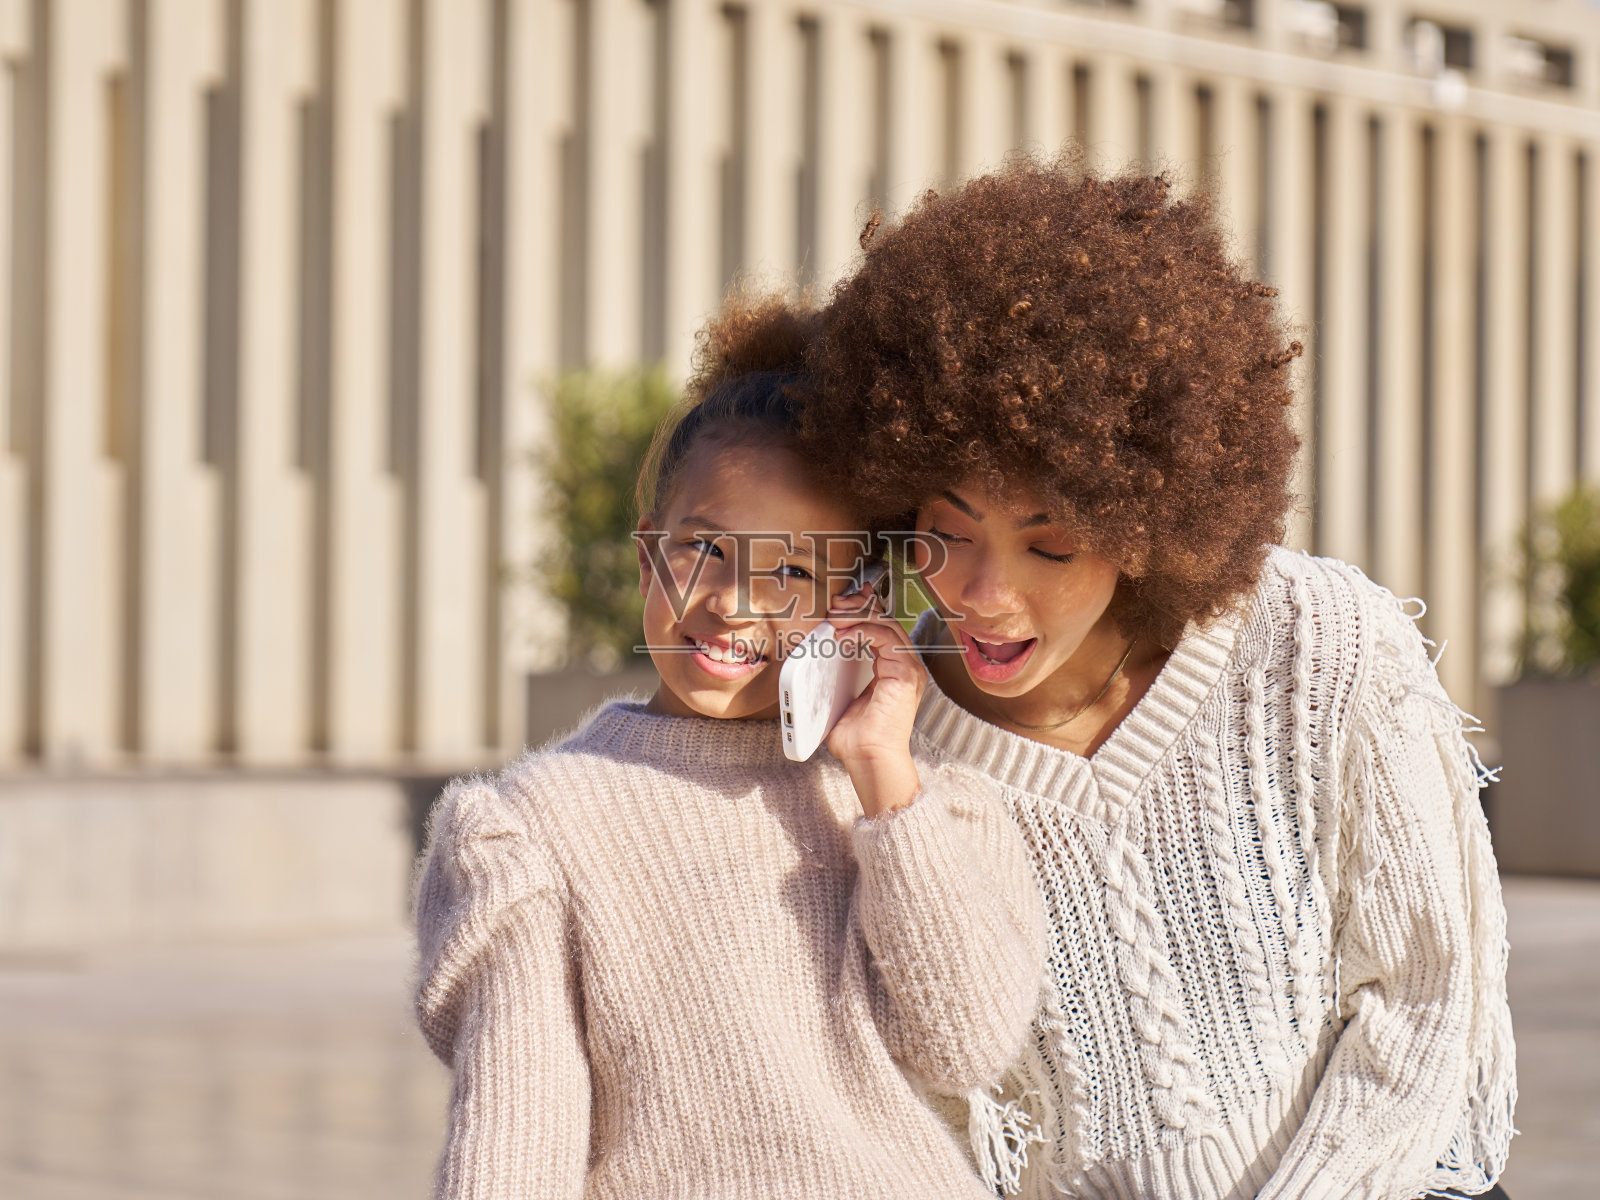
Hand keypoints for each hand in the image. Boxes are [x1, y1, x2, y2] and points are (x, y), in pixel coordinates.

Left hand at [823, 590, 927, 816]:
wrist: (868, 759)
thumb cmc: (856, 737)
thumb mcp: (842, 695)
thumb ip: (836, 674)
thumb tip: (814, 659)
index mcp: (894, 668)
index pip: (882, 628)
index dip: (863, 610)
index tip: (841, 604)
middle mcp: (905, 665)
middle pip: (886, 620)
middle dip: (859, 607)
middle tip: (835, 604)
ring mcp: (909, 669)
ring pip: (887, 624)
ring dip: (858, 615)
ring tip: (835, 616)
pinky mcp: (905, 674)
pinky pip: (886, 639)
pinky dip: (863, 630)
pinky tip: (844, 633)